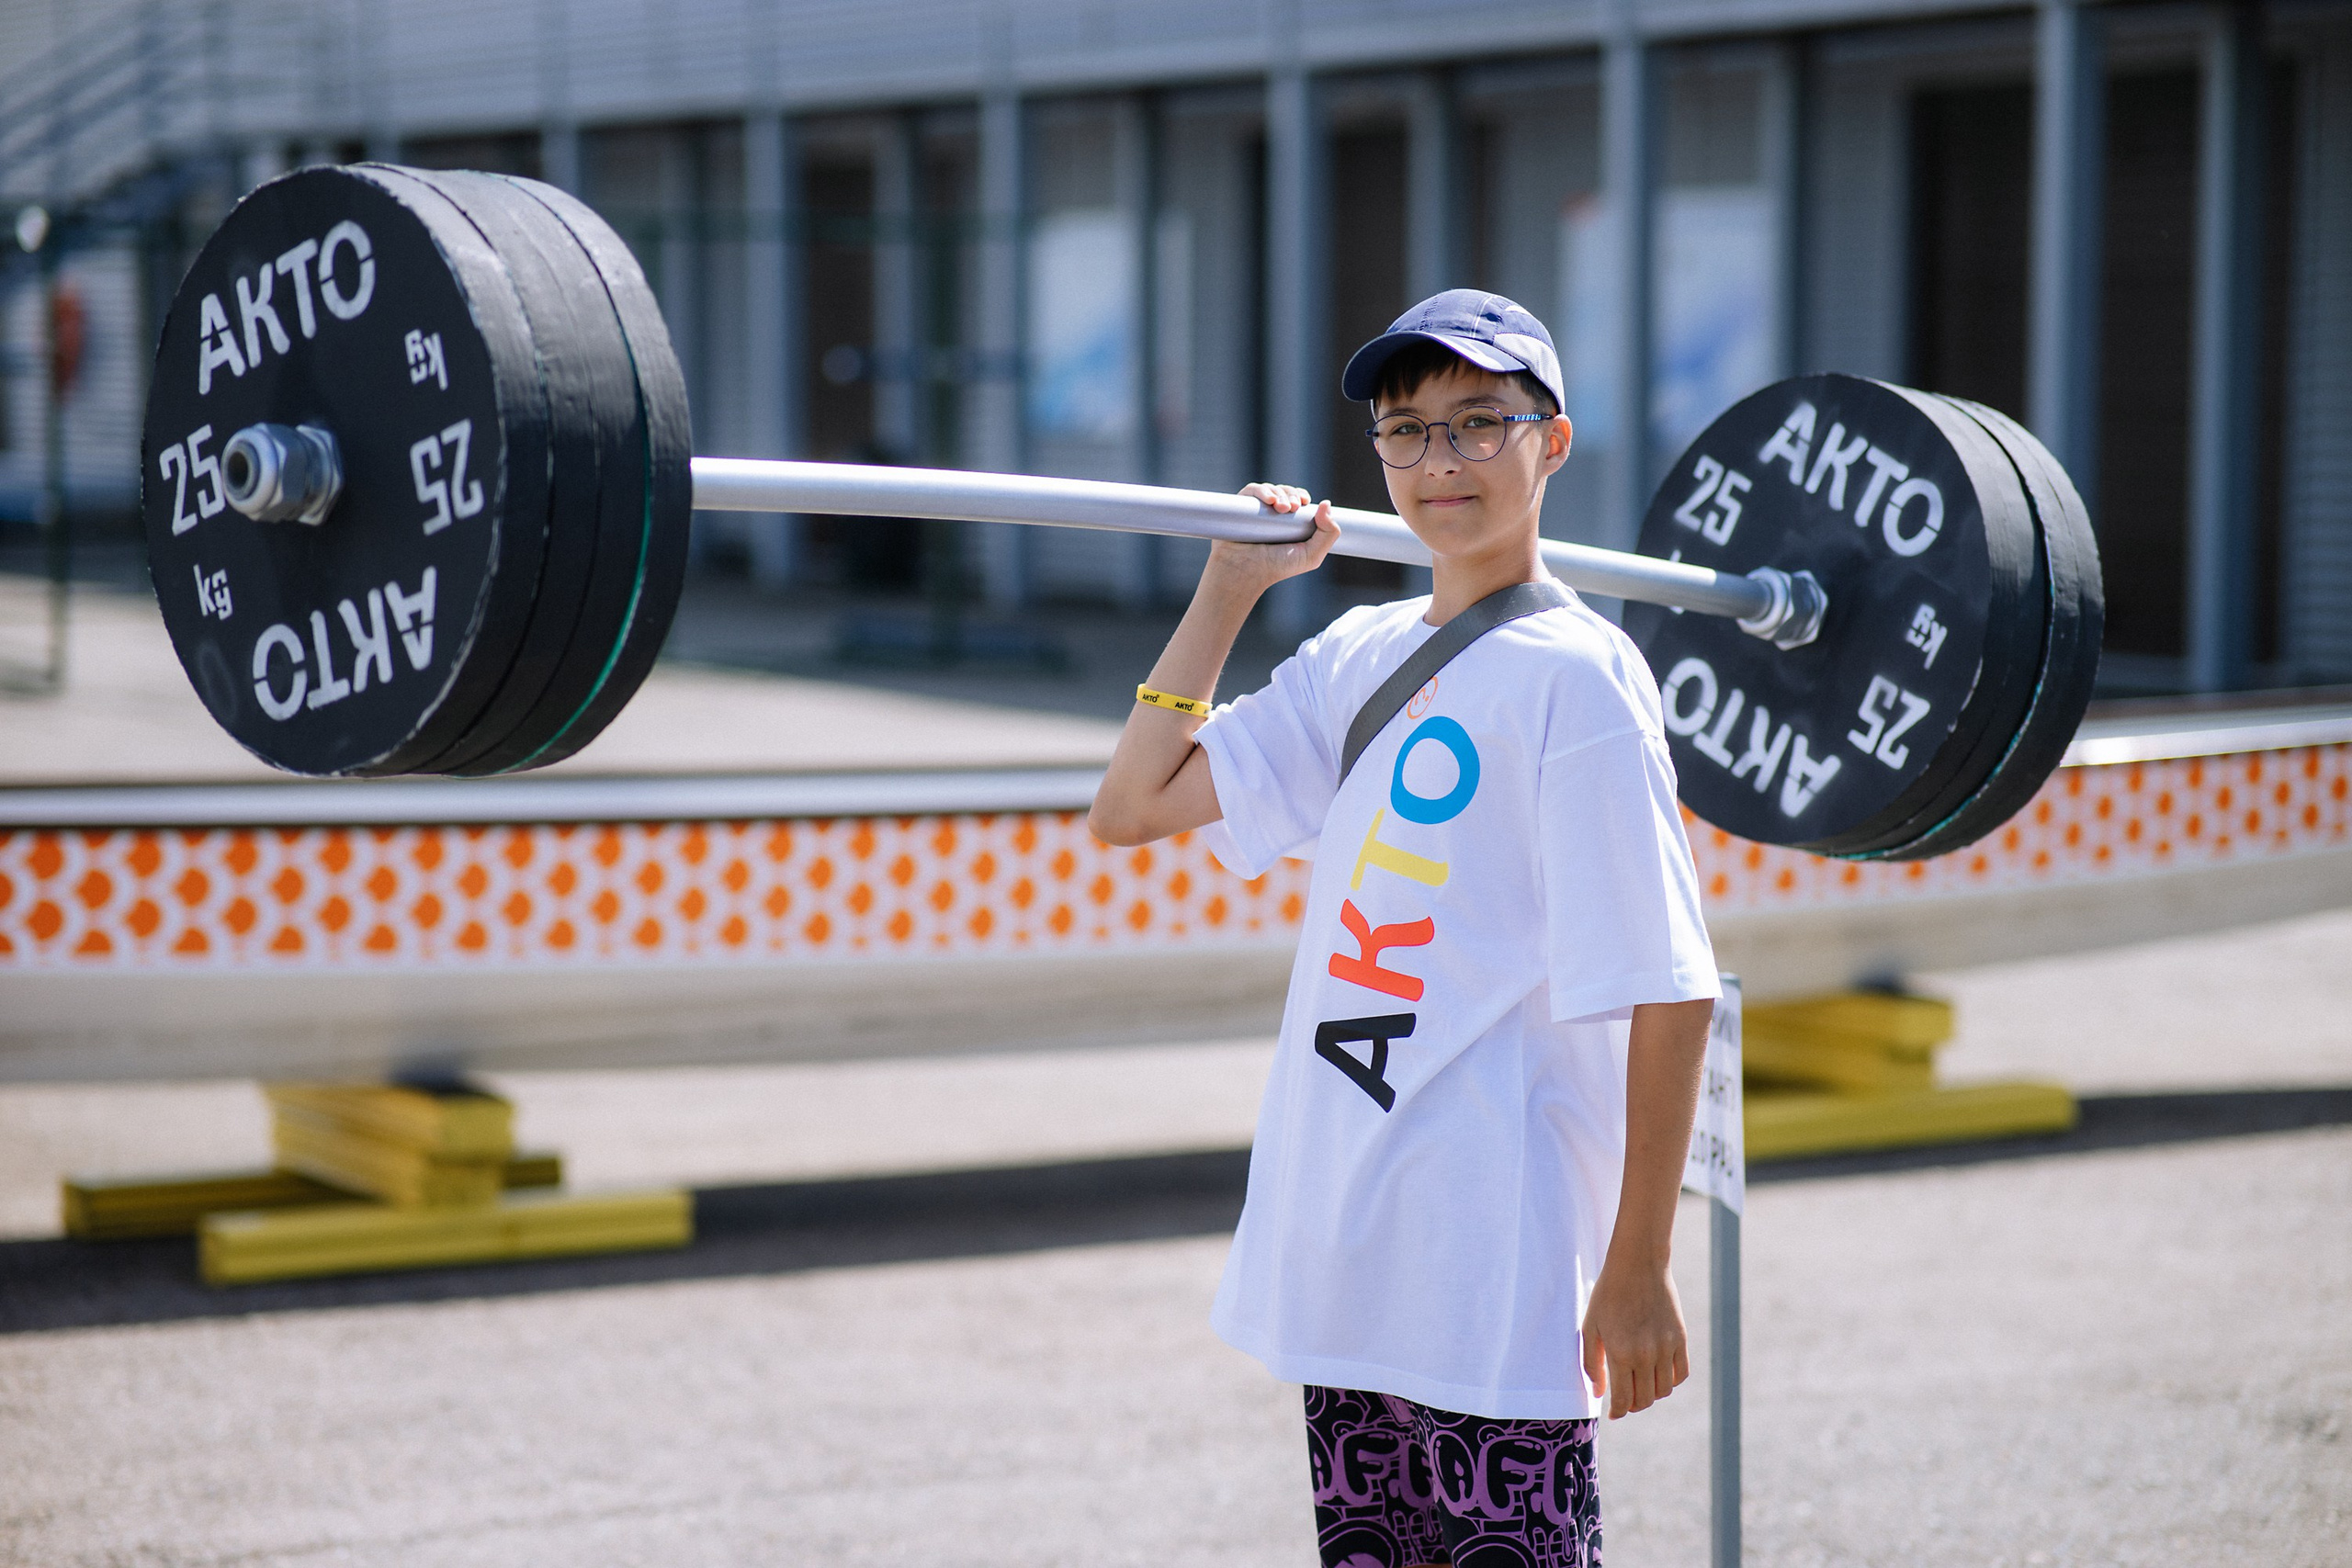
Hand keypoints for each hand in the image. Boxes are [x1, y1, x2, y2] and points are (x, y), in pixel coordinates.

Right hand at [1206, 484, 1339, 592]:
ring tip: (1281, 508)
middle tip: (1292, 508)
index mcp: (1288, 522)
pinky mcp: (1239, 507)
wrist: (1246, 572)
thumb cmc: (1277, 567)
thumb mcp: (1311, 555)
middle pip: (1284, 491)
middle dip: (1291, 495)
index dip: (1300, 494)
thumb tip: (1326, 503)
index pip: (1296, 498)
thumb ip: (1328, 533)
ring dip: (1279, 493)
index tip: (1304, 501)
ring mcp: (1255, 510)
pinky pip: (1251, 491)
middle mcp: (1271, 514)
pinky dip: (1261, 491)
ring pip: (1270, 489)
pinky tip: (1269, 500)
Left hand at [1580, 1258, 1689, 1418]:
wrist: (1638, 1265)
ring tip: (1639, 1384)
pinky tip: (1657, 1374)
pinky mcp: (1681, 1339)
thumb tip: (1599, 1393)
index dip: (1618, 1411)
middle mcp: (1646, 1354)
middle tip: (1625, 1399)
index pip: (1624, 1399)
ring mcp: (1666, 1347)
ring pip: (1663, 1390)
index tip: (1614, 1413)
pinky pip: (1680, 1374)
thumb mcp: (1590, 1327)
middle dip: (1633, 1405)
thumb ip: (1592, 1363)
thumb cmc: (1608, 1295)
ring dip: (1651, 1394)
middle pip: (1645, 1399)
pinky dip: (1670, 1381)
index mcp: (1621, 1352)